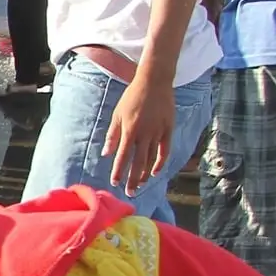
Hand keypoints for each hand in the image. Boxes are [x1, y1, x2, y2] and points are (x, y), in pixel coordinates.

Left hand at [103, 71, 174, 192]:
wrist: (154, 82)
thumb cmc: (132, 98)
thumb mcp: (117, 114)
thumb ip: (112, 135)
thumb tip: (106, 154)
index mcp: (129, 130)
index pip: (122, 157)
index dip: (119, 171)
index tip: (115, 183)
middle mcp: (144, 134)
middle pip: (138, 162)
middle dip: (133, 179)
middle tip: (130, 193)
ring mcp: (158, 132)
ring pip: (152, 159)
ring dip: (145, 174)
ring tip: (140, 185)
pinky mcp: (169, 129)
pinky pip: (165, 150)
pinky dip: (161, 162)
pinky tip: (155, 172)